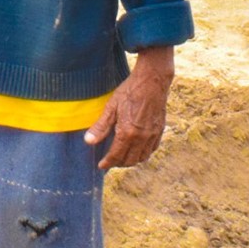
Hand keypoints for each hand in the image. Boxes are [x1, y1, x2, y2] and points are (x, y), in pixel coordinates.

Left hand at [87, 46, 174, 169]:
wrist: (152, 81)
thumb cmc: (130, 91)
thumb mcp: (111, 107)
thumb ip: (101, 126)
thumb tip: (88, 141)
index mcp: (127, 133)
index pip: (116, 156)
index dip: (108, 163)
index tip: (101, 166)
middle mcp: (141, 138)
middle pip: (129, 160)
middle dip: (118, 163)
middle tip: (110, 161)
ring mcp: (152, 135)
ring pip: (142, 157)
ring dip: (132, 160)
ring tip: (123, 157)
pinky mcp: (159, 130)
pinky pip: (152, 149)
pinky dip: (143, 153)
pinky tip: (138, 149)